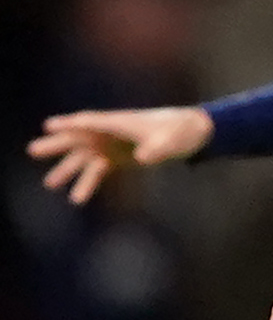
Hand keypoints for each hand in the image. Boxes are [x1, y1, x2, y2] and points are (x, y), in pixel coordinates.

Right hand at [28, 106, 214, 203]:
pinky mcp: (119, 158)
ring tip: (50, 184)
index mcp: (120, 122)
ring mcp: (114, 146)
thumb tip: (145, 157)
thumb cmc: (182, 132)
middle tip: (32, 150)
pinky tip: (77, 198)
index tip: (50, 126)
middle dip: (57, 145)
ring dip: (69, 170)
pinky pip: (99, 170)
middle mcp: (112, 133)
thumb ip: (158, 149)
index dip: (71, 124)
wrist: (193, 134)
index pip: (90, 121)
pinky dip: (88, 182)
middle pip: (79, 138)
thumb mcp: (172, 141)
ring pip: (85, 157)